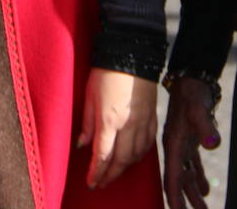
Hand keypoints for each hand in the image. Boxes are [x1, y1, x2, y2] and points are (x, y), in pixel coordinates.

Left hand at [77, 68, 157, 188]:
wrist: (132, 53)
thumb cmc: (106, 71)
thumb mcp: (89, 94)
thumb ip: (87, 123)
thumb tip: (83, 145)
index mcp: (109, 119)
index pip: (103, 155)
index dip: (97, 173)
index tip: (91, 182)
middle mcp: (129, 125)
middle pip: (121, 160)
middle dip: (110, 175)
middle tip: (101, 183)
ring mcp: (143, 122)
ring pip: (136, 155)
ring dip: (125, 167)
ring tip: (115, 172)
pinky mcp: (153, 117)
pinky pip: (149, 144)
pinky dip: (140, 155)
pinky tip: (133, 157)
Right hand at [162, 78, 219, 208]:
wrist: (192, 78)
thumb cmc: (193, 93)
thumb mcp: (199, 108)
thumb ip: (206, 126)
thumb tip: (213, 144)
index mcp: (174, 143)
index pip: (172, 176)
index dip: (174, 195)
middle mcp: (175, 147)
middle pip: (179, 179)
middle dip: (186, 199)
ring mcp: (182, 144)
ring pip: (186, 174)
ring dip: (193, 192)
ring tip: (203, 208)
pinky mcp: (191, 139)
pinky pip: (193, 164)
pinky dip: (197, 177)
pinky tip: (205, 189)